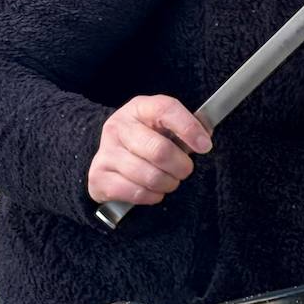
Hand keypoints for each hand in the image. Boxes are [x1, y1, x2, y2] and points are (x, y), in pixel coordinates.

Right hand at [87, 95, 211, 206]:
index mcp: (139, 108)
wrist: (111, 158)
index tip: (205, 146)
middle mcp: (118, 127)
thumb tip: (205, 139)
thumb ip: (187, 128)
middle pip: (159, 150)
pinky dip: (152, 196)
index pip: (166, 109)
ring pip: (149, 176)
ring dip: (168, 183)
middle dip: (181, 166)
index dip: (189, 128)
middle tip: (185, 170)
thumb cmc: (148, 139)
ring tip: (170, 181)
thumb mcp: (166, 126)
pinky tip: (154, 190)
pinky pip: (136, 193)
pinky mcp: (98, 177)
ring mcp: (106, 152)